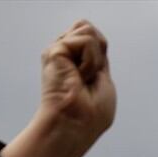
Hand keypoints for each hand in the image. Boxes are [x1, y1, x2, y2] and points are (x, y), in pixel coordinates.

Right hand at [1, 20, 116, 156]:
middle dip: (97, 53)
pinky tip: (78, 78)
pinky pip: (86, 41)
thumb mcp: (103, 81)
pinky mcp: (54, 51)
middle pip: (88, 28)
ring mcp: (57, 52)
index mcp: (73, 63)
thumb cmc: (90, 115)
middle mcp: (63, 55)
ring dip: (93, 59)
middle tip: (87, 79)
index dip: (100, 52)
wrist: (77, 126)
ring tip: (82, 79)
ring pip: (87, 30)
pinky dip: (90, 62)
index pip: (92, 38)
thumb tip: (97, 40)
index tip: (94, 78)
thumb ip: (99, 59)